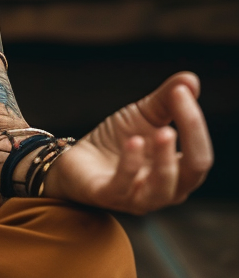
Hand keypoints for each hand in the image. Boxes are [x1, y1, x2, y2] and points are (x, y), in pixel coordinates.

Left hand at [44, 72, 212, 214]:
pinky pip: (123, 185)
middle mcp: (165, 190)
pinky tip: (133, 141)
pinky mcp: (107, 196)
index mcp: (179, 172)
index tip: (182, 91)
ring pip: (163, 187)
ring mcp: (137, 198)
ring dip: (165, 158)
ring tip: (163, 130)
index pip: (200, 154)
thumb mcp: (142, 115)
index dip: (195, 123)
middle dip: (191, 137)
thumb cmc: (117, 140)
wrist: (77, 158)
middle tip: (180, 101)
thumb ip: (166, 100)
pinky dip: (131, 163)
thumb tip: (190, 79)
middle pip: (193, 171)